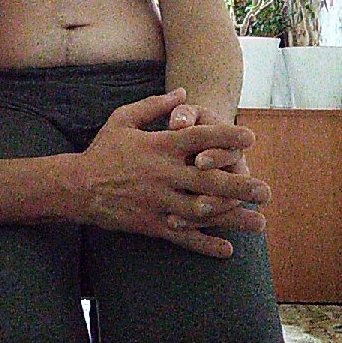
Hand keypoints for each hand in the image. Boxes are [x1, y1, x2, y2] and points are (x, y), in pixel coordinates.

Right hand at [80, 91, 267, 258]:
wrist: (75, 186)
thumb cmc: (103, 150)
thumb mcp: (123, 119)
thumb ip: (155, 105)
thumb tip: (183, 92)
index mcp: (159, 146)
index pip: (198, 138)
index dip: (225, 137)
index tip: (251, 138)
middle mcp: (162, 174)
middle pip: (207, 180)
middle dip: (239, 186)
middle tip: (266, 191)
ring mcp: (158, 201)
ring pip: (201, 212)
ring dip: (232, 218)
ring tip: (259, 222)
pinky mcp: (151, 224)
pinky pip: (182, 237)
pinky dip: (205, 245)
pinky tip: (227, 250)